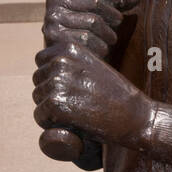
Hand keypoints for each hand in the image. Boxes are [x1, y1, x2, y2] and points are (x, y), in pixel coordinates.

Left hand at [32, 39, 152, 149]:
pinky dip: (52, 124)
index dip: (52, 77)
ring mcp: (57, 81)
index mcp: (69, 47)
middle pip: (38, 80)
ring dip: (52, 109)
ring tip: (79, 111)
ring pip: (38, 99)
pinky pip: (40, 116)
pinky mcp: (56, 103)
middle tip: (78, 103)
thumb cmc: (115, 95)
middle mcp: (60, 60)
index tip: (72, 87)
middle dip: (51, 93)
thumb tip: (44, 67)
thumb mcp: (93, 65)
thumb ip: (70, 62)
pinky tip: (74, 122)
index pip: (41, 60)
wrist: (133, 116)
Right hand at [42, 0, 140, 57]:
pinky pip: (87, 39)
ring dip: (109, 33)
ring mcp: (52, 19)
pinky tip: (100, 48)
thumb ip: (117, 1)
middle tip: (118, 23)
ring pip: (93, 22)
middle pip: (96, 2)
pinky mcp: (55, 38)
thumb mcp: (99, 10)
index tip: (120, 4)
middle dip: (113, 15)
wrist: (63, 53)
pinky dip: (100, 46)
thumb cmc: (85, 26)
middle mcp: (54, 0)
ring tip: (110, 38)